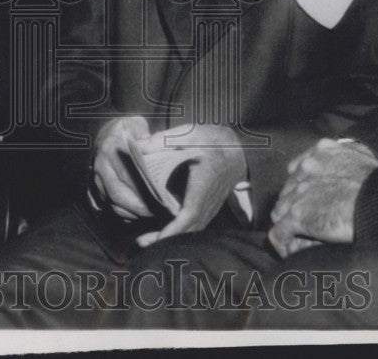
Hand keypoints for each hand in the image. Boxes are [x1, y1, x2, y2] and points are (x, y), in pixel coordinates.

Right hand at [91, 116, 153, 220]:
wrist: (109, 132)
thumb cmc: (128, 130)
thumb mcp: (138, 125)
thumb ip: (148, 136)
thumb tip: (148, 147)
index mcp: (111, 147)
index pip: (126, 174)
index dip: (142, 189)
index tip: (158, 199)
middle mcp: (100, 163)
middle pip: (117, 193)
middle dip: (137, 207)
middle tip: (156, 213)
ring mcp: (96, 177)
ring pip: (112, 202)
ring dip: (131, 213)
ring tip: (150, 216)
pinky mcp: (97, 187)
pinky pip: (109, 206)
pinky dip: (124, 214)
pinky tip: (139, 215)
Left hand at [135, 123, 245, 247]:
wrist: (238, 151)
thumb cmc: (215, 142)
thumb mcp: (191, 135)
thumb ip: (165, 140)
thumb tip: (140, 145)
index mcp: (202, 186)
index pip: (190, 215)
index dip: (175, 229)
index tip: (159, 239)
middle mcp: (206, 202)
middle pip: (187, 230)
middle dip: (165, 239)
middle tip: (141, 242)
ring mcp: (208, 208)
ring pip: (190, 230)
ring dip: (170, 237)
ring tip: (145, 240)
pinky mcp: (206, 208)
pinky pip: (192, 225)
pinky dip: (177, 231)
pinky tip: (162, 230)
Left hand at [268, 138, 377, 257]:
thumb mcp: (363, 155)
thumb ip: (346, 153)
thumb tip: (343, 153)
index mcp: (322, 152)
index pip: (297, 169)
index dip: (302, 186)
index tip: (309, 199)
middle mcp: (306, 168)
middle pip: (288, 190)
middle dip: (295, 205)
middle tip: (306, 222)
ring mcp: (300, 192)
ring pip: (281, 210)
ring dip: (288, 224)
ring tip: (296, 239)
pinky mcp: (298, 216)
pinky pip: (280, 232)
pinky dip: (284, 242)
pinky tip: (289, 249)